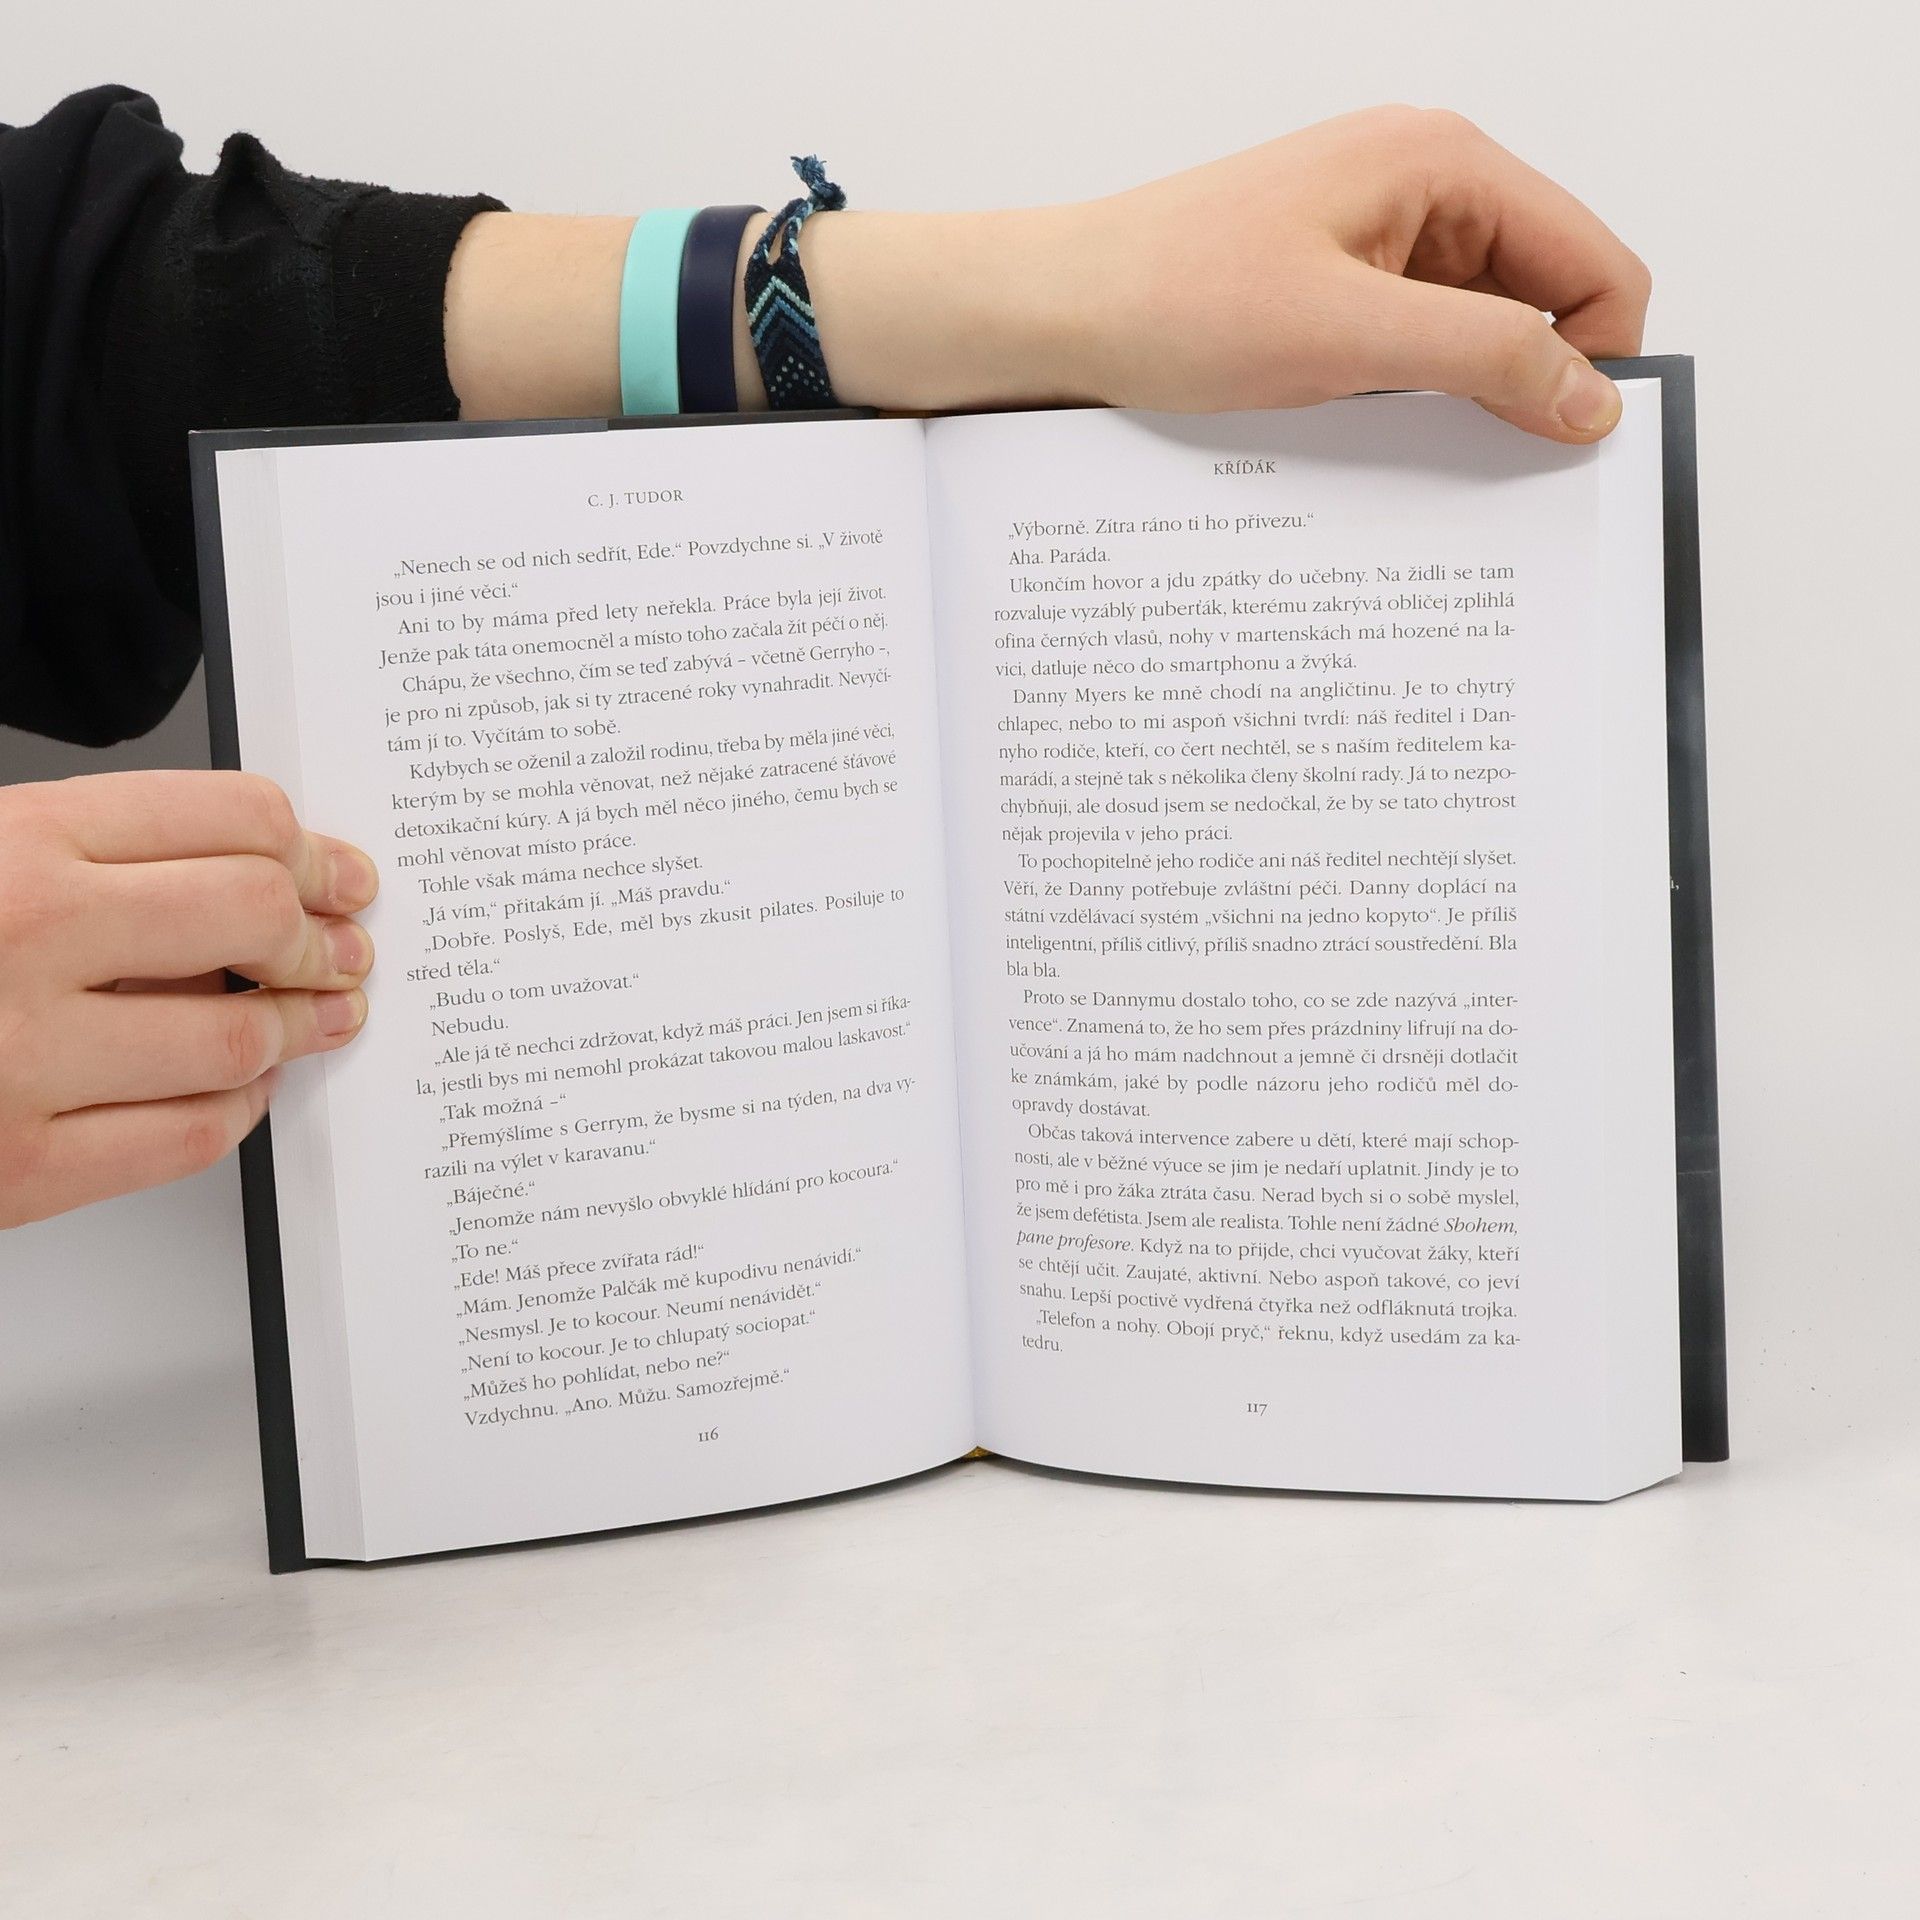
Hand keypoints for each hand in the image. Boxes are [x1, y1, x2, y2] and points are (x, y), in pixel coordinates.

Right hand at [0, 771, 376, 1228]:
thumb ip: (88, 857)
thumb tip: (246, 879)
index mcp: (13, 843)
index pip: (229, 818)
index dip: (308, 848)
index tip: (335, 873)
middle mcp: (25, 939)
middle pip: (256, 917)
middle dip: (322, 938)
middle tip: (344, 950)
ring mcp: (21, 1061)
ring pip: (237, 1038)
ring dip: (298, 1030)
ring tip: (317, 1019)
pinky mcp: (17, 1169)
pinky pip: (184, 1139)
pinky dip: (234, 1111)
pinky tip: (237, 1090)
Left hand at [785, 106, 1649, 441]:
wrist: (1054, 313)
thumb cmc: (1168, 297)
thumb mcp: (1346, 337)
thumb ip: (1482, 358)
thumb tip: (1590, 395)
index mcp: (1443, 164)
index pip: (1592, 262)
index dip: (1596, 359)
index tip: (1566, 447)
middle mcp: (1421, 189)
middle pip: (1542, 299)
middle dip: (1527, 381)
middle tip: (1486, 464)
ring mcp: (1377, 239)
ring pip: (1475, 332)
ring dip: (1460, 396)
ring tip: (1398, 438)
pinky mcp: (1336, 286)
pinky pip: (1412, 348)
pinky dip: (1410, 397)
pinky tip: (1364, 431)